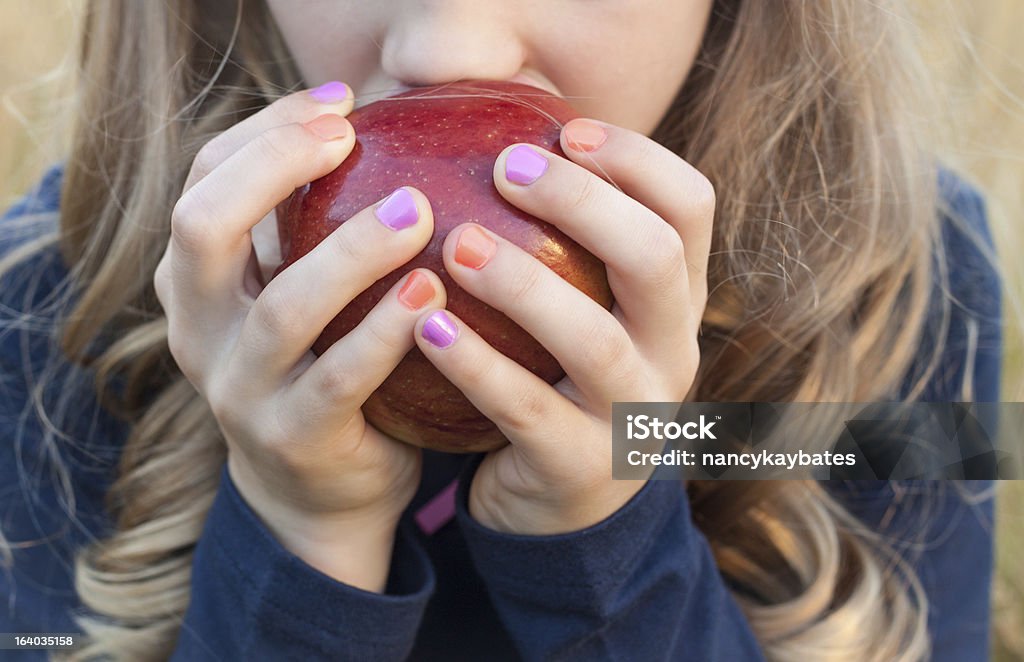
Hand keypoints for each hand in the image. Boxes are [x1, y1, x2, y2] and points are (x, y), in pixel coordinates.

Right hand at [153, 83, 445, 589]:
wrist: (317, 493)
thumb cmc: (321, 367)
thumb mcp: (299, 295)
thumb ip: (314, 229)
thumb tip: (383, 129)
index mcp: (195, 283)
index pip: (203, 181)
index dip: (264, 131)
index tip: (343, 104)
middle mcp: (200, 330)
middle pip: (203, 228)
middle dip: (273, 167)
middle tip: (351, 138)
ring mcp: (239, 390)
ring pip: (282, 309)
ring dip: (350, 253)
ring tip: (416, 211)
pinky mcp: (294, 439)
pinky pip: (340, 379)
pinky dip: (384, 332)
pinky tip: (431, 292)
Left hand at [413, 119, 712, 534]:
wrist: (559, 503)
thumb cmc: (556, 376)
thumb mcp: (580, 307)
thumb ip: (565, 239)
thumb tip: (494, 133)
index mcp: (676, 300)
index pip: (690, 207)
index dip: (638, 159)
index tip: (567, 131)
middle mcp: (673, 352)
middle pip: (654, 259)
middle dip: (584, 203)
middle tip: (505, 166)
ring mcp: (633, 415)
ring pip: (594, 340)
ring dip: (524, 284)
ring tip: (458, 245)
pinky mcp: (580, 468)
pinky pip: (526, 410)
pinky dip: (475, 364)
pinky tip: (425, 325)